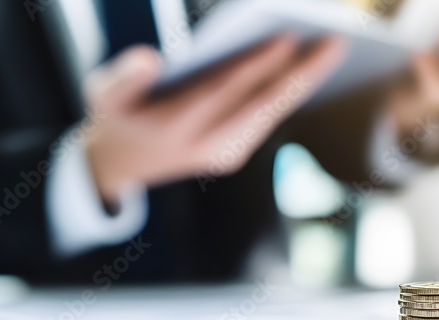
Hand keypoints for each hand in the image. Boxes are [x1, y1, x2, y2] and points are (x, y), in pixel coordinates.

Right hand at [83, 36, 346, 205]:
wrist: (120, 163)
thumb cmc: (115, 113)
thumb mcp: (103, 93)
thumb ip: (123, 76)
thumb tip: (150, 58)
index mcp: (174, 126)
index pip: (224, 90)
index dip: (256, 64)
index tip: (286, 38)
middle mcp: (206, 146)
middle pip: (262, 105)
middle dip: (301, 74)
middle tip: (335, 43)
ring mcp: (224, 154)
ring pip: (272, 113)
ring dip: (305, 82)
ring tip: (332, 49)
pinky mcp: (235, 153)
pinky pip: (268, 117)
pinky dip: (292, 92)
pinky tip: (312, 66)